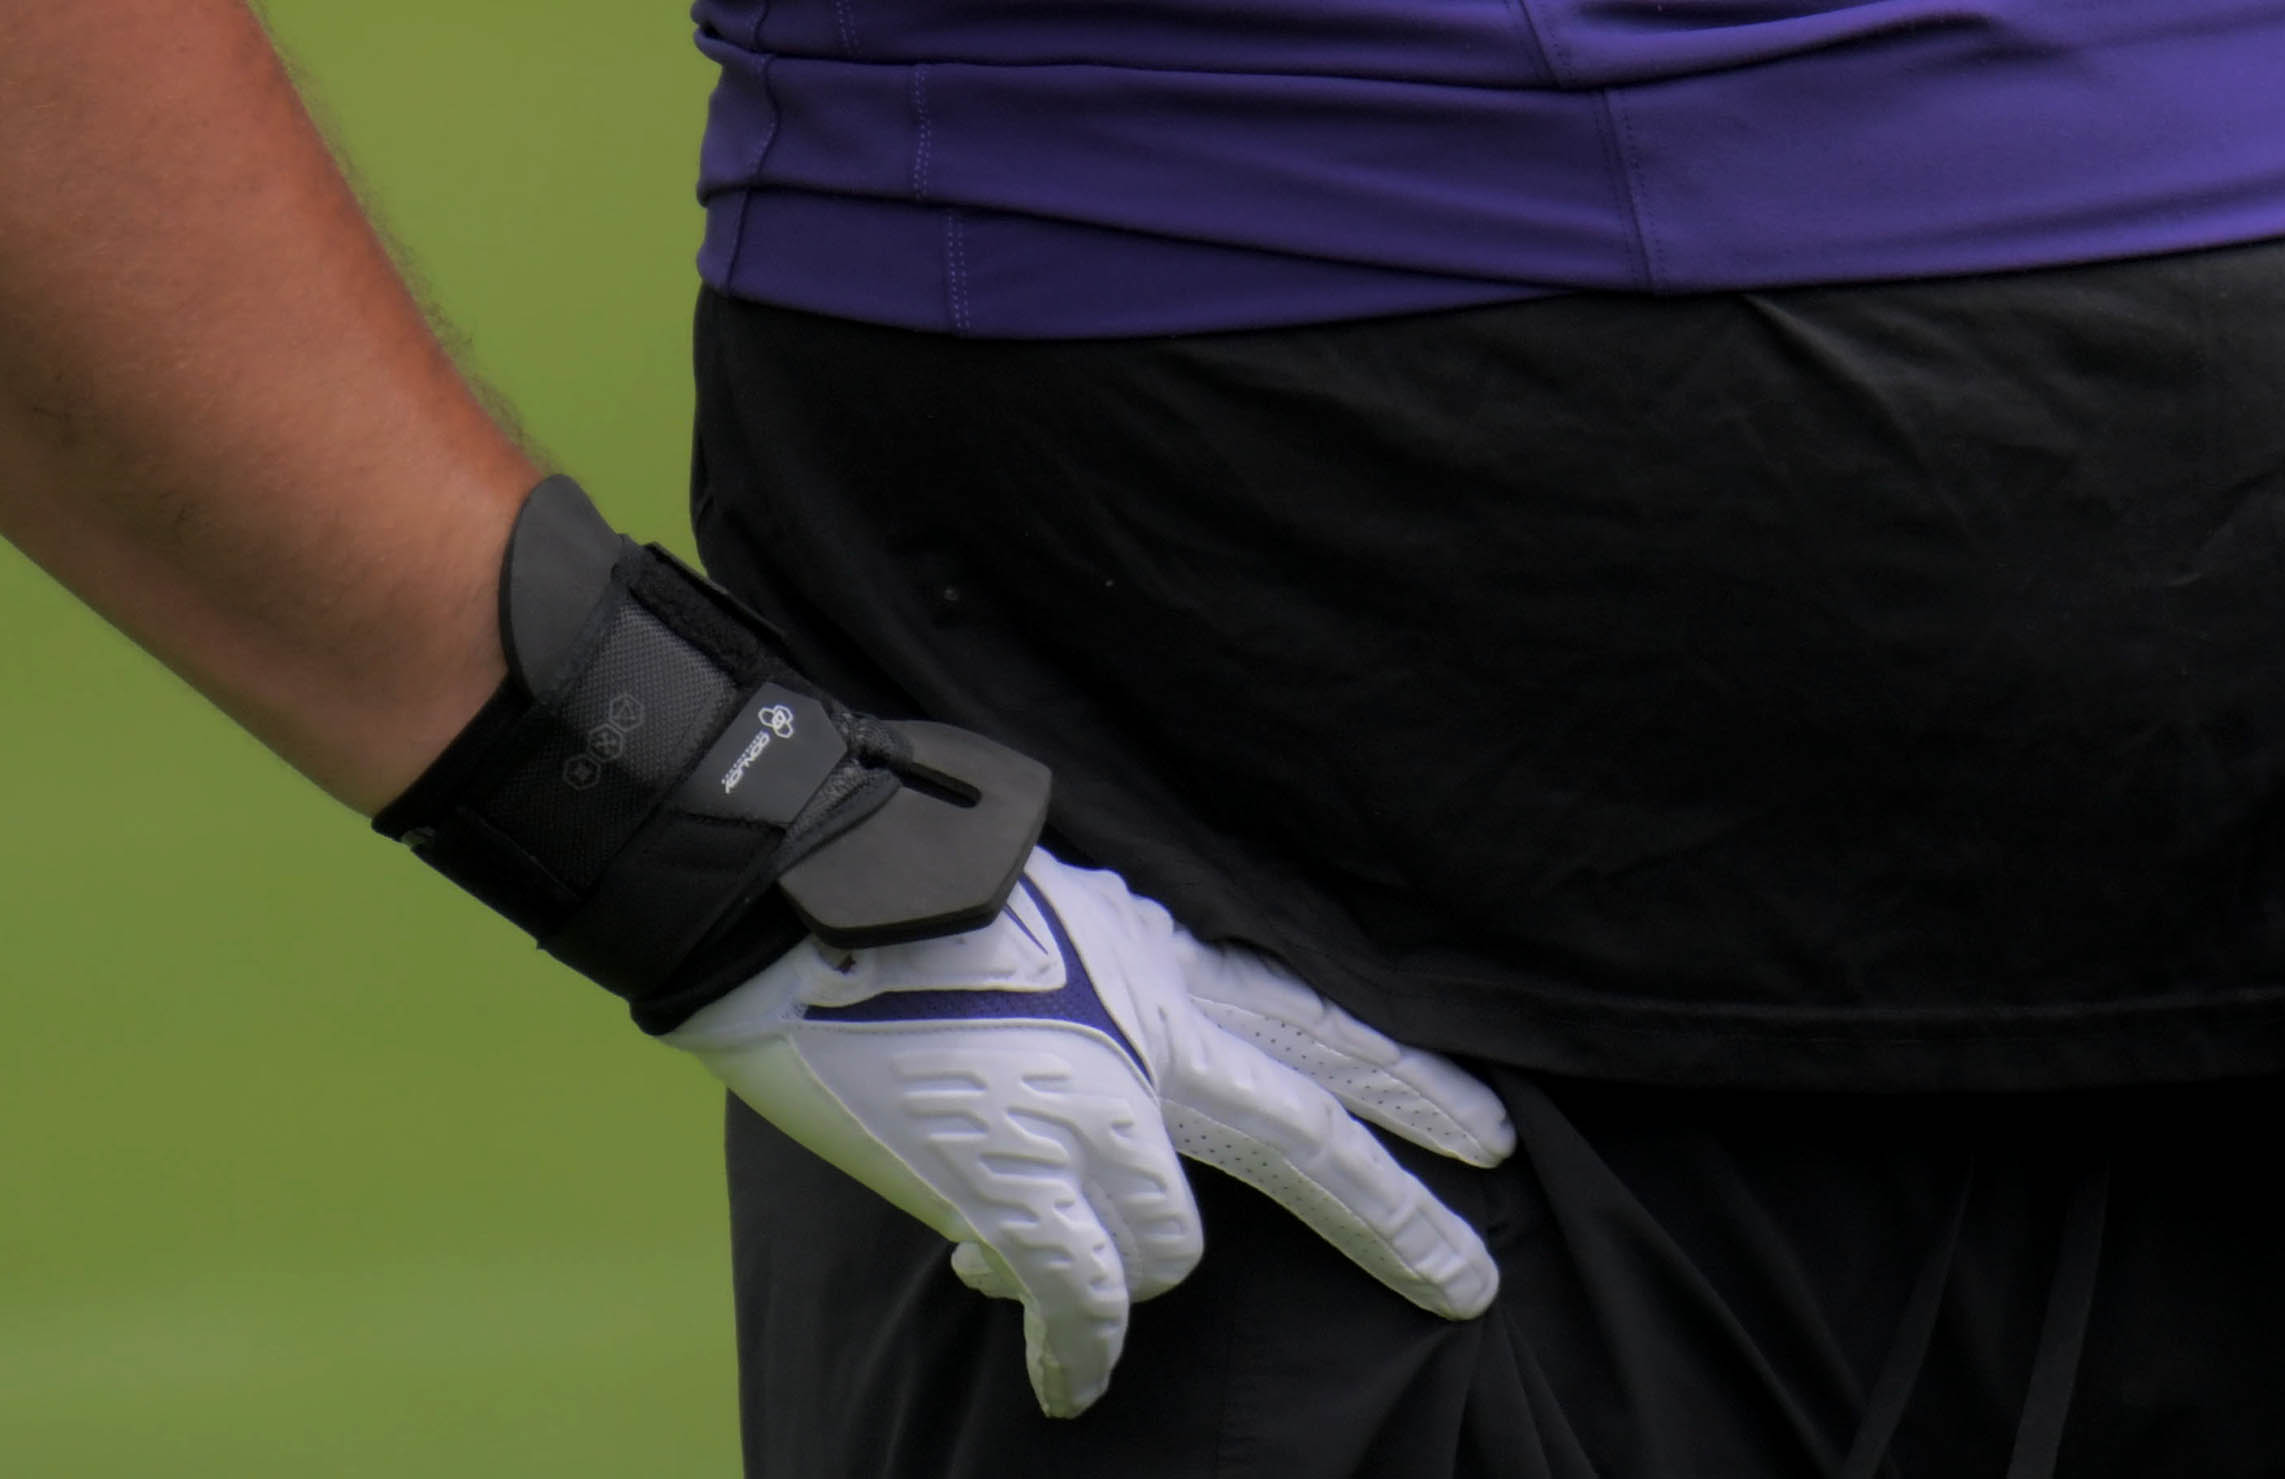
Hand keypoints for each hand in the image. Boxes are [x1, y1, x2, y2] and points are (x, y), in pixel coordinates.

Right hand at [672, 850, 1518, 1415]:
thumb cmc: (899, 899)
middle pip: (1312, 1137)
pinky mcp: (1018, 1181)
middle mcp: (1151, 1034)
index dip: (1407, 1077)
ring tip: (1077, 1299)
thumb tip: (1113, 1079)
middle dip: (1399, 1216)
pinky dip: (1078, 1352)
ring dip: (1138, 1278)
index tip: (1487, 1123)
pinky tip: (1070, 1384)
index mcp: (1164, 961)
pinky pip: (1084, 1300)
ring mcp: (1092, 1113)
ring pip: (1177, 1245)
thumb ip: (1113, 992)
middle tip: (1473, 1279)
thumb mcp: (1057, 918)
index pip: (1321, 1024)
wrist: (797, 899)